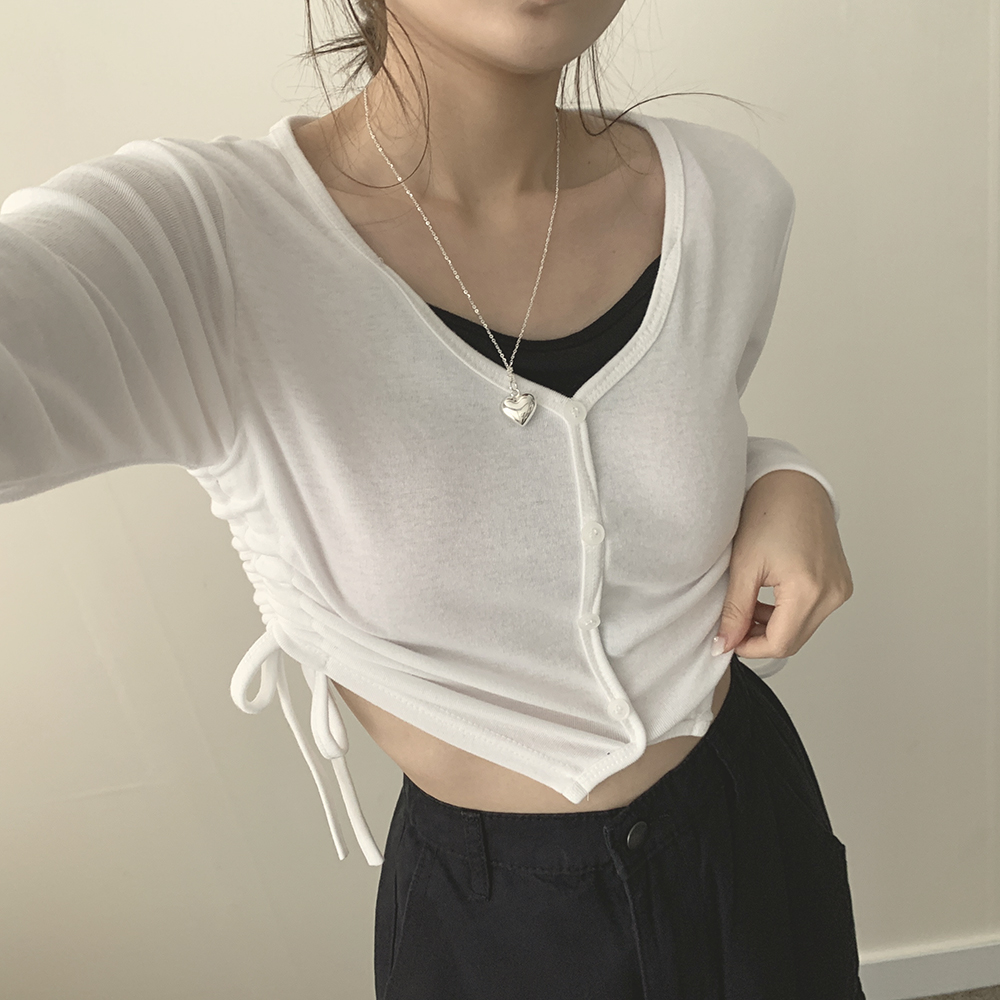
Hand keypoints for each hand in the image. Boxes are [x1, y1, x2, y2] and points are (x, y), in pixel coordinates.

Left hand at [714, 470, 852, 658]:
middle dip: (760, 638)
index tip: (726, 640)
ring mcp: (840, 588)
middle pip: (794, 640)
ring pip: (802, 628)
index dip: (749, 648)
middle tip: (733, 623)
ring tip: (746, 605)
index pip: (780, 643)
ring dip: (773, 626)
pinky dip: (788, 612)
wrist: (793, 484)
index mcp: (810, 589)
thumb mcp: (743, 565)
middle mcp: (833, 593)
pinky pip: (812, 611)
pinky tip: (766, 597)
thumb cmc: (767, 513)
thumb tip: (723, 644)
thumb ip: (734, 611)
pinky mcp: (840, 582)